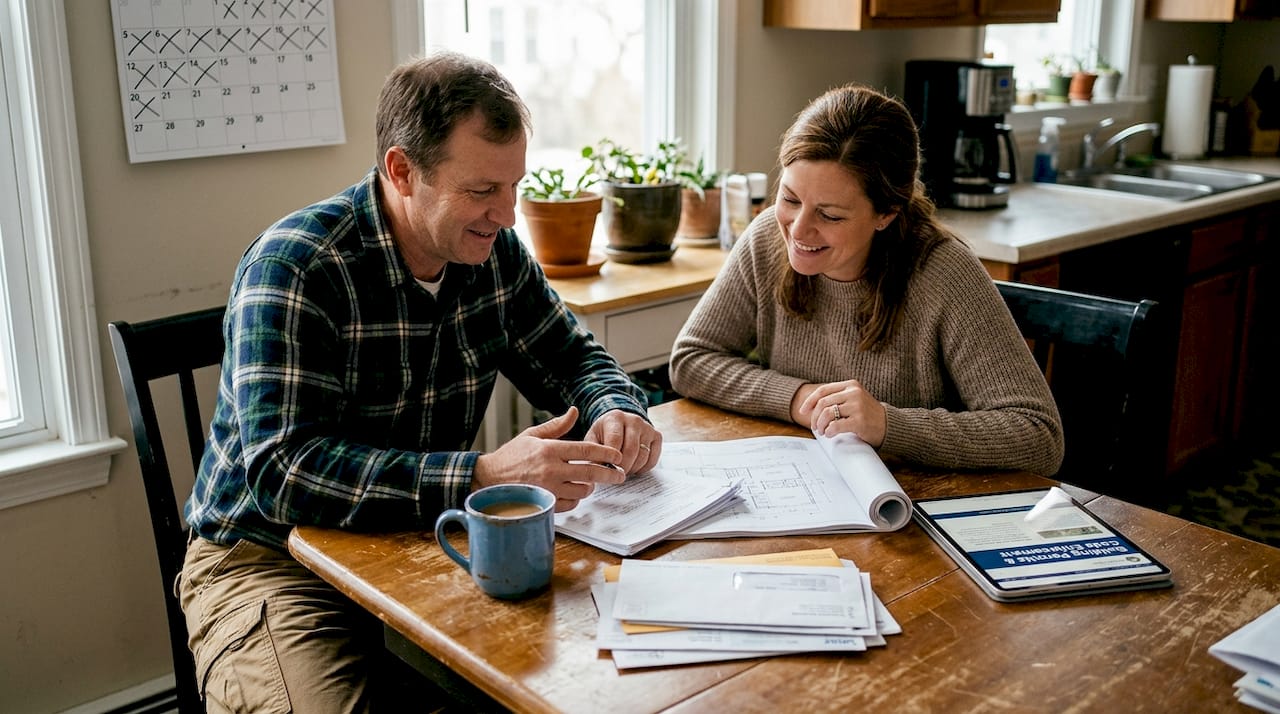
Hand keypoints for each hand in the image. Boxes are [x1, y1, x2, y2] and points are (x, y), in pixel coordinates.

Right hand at [473, 407, 627, 510]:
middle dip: (610, 474)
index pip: (586, 451)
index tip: (618, 456)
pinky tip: (574, 492)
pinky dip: (575, 498)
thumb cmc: (511, 456)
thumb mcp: (532, 434)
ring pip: (582, 491)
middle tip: (620, 475)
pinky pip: (569, 504)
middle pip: (590, 473)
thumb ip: (557, 425)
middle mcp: (550, 470)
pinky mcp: (544, 504)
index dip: (606, 453)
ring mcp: (547, 489)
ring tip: (591, 482)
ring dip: (590, 486)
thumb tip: (574, 411)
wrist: (488, 479)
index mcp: (549, 450)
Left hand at [586, 409, 661, 474]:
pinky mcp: (657, 436)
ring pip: (643, 456)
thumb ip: (593, 452)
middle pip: (631, 449)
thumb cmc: (604, 434)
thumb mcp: (593, 439)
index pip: (615, 440)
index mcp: (615, 418)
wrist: (619, 424)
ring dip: (633, 468)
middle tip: (616, 475)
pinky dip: (643, 469)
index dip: (612, 458)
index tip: (608, 469)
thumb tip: (596, 470)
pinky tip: (634, 467)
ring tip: (623, 470)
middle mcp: (634, 420)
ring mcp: (647, 428)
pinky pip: (653, 459)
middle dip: (623, 467)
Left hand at [795, 379, 885, 446]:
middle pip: (822, 403)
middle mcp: (854, 393)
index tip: (803, 411)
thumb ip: (837, 399)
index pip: (823, 390)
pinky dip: (829, 431)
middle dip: (814, 417)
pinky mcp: (860, 420)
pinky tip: (830, 434)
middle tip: (815, 427)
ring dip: (821, 425)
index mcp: (851, 385)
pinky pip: (835, 426)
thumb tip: (811, 408)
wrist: (889, 424)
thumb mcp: (854, 399)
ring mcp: (857, 406)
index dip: (809, 401)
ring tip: (823, 431)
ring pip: (827, 414)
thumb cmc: (868, 414)